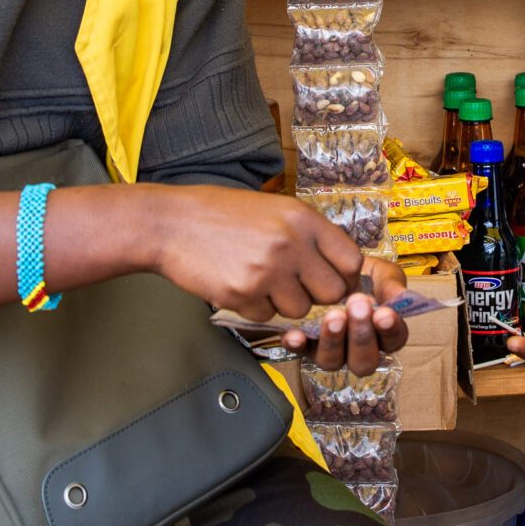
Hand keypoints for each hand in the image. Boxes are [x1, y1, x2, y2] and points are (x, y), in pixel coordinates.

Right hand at [105, 185, 364, 319]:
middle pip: (333, 292)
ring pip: (300, 309)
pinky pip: (267, 316)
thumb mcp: (275, 209)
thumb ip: (310, 235)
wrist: (172, 223)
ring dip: (284, 302)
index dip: (346, 275)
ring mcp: (267, 271)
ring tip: (261, 279)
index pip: (352, 260)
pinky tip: (239, 284)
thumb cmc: (222, 215)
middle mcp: (291, 244)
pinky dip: (256, 307)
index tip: (334, 279)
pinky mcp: (243, 294)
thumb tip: (342, 267)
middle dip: (318, 294)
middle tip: (297, 285)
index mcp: (303, 219)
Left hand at [283, 256, 408, 373]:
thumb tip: (402, 297)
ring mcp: (330, 350)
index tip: (384, 313)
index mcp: (383, 334)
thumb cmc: (362, 273)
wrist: (328, 263)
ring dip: (333, 341)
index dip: (390, 330)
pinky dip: (297, 345)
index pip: (393, 341)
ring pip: (332, 361)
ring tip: (334, 316)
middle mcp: (357, 349)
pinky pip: (299, 351)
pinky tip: (295, 334)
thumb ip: (392, 286)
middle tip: (358, 308)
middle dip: (361, 337)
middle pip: (363, 362)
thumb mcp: (382, 274)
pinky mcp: (305, 345)